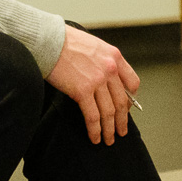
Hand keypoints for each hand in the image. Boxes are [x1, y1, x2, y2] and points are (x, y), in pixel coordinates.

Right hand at [45, 25, 140, 144]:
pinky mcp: (82, 91)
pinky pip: (93, 116)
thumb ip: (104, 62)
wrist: (48, 41)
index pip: (132, 83)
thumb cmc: (66, 42)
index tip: (126, 109)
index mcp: (115, 57)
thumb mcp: (94, 46)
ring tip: (108, 139)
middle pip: (122, 101)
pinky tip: (94, 137)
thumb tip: (106, 81)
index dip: (131, 100)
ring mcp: (97, 81)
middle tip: (121, 131)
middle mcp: (110, 69)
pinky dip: (95, 129)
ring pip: (109, 112)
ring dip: (109, 129)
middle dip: (122, 120)